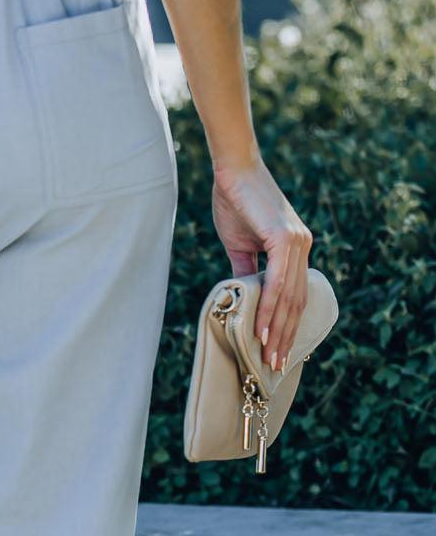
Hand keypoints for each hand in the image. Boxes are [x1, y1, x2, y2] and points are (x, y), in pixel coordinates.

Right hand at [211, 156, 312, 370]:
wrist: (233, 170)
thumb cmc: (235, 202)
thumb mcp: (240, 244)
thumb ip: (245, 271)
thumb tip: (242, 297)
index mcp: (296, 249)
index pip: (296, 295)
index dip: (288, 325)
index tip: (280, 350)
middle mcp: (303, 246)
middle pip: (296, 302)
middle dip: (285, 337)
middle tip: (276, 365)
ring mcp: (297, 242)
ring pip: (288, 297)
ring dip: (277, 331)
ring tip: (268, 356)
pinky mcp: (285, 238)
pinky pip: (276, 283)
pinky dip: (268, 309)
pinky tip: (260, 330)